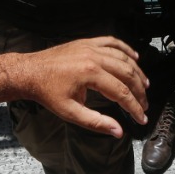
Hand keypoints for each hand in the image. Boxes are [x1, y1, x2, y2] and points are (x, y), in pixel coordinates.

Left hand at [8, 36, 148, 137]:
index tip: (142, 118)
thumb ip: (96, 122)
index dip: (134, 107)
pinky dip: (125, 49)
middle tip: (145, 104)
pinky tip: (134, 58)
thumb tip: (118, 131)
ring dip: (136, 71)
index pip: (121, 93)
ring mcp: (90, 47)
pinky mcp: (86, 42)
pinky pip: (111, 42)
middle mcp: (94, 57)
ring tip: (145, 85)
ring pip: (122, 57)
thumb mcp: (70, 112)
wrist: (29, 72)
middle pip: (127, 73)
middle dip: (139, 91)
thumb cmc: (47, 93)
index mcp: (90, 74)